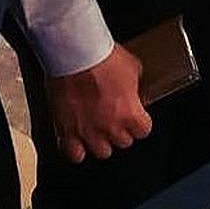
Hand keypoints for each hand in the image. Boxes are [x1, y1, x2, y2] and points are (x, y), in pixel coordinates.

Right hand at [46, 44, 152, 163]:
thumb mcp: (133, 67)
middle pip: (123, 142)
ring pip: (101, 152)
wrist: (75, 54)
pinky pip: (74, 155)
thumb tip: (138, 91)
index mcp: (130, 114)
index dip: (140, 122)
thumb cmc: (103, 57)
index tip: (136, 116)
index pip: (143, 131)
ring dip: (101, 140)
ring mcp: (87, 131)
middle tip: (116, 117)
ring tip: (98, 127)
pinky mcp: (66, 131)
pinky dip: (77, 149)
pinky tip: (78, 138)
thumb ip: (137, 86)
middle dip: (121, 130)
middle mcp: (110, 127)